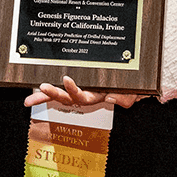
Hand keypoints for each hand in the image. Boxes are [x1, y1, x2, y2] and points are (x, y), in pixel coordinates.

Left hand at [24, 75, 143, 109]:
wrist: (137, 80)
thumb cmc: (133, 86)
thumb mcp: (133, 92)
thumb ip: (125, 97)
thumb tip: (111, 98)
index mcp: (98, 95)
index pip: (83, 97)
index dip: (73, 90)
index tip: (66, 79)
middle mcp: (88, 92)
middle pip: (68, 96)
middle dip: (54, 93)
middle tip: (44, 88)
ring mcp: (84, 87)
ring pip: (64, 92)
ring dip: (50, 93)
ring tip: (40, 89)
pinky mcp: (82, 79)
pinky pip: (66, 85)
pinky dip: (56, 86)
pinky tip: (41, 88)